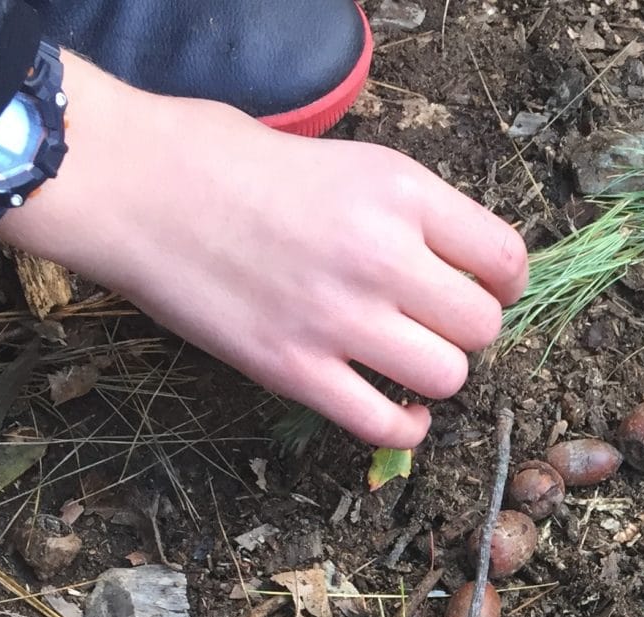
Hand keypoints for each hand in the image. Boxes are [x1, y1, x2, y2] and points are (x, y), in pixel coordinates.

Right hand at [0, 53, 526, 447]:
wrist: (138, 185)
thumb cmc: (231, 161)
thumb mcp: (344, 159)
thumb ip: (407, 212)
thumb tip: (457, 266)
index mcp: (401, 192)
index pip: (505, 259)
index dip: (503, 283)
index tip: (482, 288)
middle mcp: (381, 256)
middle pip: (481, 326)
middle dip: (465, 330)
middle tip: (432, 323)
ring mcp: (339, 318)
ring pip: (448, 378)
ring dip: (436, 377)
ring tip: (407, 360)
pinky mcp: (295, 369)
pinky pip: (385, 426)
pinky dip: (405, 429)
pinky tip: (400, 413)